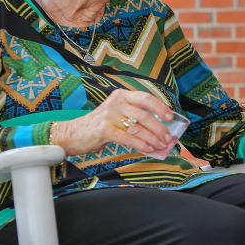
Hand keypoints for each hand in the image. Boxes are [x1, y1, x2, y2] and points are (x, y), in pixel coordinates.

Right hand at [52, 89, 175, 157]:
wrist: (73, 133)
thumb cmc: (101, 125)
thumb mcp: (118, 113)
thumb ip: (135, 116)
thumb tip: (160, 129)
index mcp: (121, 95)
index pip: (145, 98)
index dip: (160, 107)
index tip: (170, 117)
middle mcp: (116, 102)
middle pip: (144, 115)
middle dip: (159, 129)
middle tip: (168, 138)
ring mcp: (109, 115)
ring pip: (138, 128)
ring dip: (153, 139)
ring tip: (161, 146)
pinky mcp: (104, 130)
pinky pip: (128, 138)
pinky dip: (141, 145)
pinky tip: (149, 149)